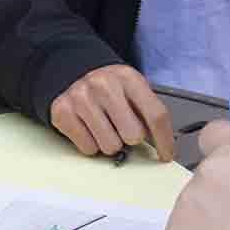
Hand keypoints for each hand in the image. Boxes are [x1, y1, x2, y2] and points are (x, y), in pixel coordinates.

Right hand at [49, 64, 175, 160]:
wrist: (73, 74)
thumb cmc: (109, 89)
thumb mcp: (132, 90)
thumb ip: (148, 113)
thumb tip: (162, 147)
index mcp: (128, 78)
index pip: (155, 114)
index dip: (164, 140)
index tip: (166, 155)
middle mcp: (103, 85)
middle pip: (133, 135)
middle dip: (131, 138)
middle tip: (123, 130)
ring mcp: (81, 98)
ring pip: (110, 146)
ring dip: (110, 143)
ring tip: (105, 127)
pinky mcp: (63, 112)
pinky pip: (88, 148)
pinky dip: (91, 144)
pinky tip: (89, 128)